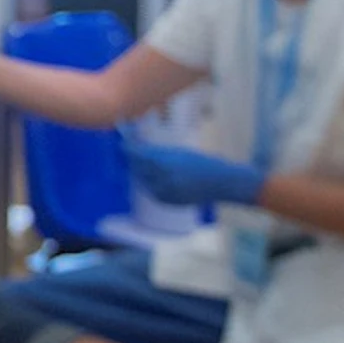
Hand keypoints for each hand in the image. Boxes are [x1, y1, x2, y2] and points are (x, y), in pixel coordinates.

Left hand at [124, 140, 266, 206]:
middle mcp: (160, 178)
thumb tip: (136, 149)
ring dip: (142, 171)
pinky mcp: (166, 201)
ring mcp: (163, 192)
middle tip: (132, 149)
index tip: (122, 141)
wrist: (220, 183)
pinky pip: (151, 190)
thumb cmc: (200, 162)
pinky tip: (158, 176)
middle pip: (136, 167)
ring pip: (142, 180)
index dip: (127, 147)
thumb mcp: (177, 153)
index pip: (135, 154)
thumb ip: (156, 154)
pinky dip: (151, 183)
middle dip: (133, 159)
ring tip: (150, 162)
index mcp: (163, 162)